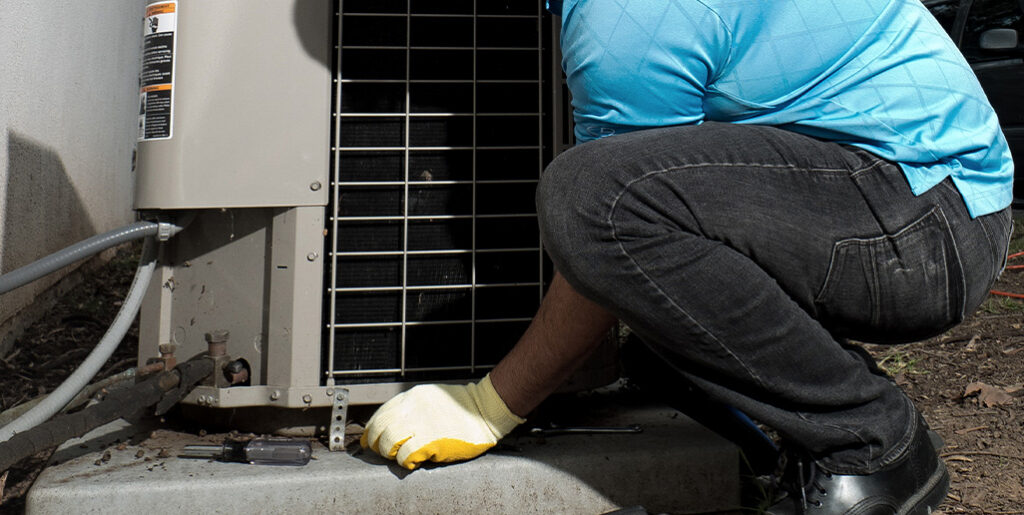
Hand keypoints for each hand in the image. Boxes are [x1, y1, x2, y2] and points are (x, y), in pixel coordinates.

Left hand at [360, 374, 524, 469]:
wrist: (485, 411)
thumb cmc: (462, 407)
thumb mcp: (430, 398)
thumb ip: (411, 407)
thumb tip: (392, 425)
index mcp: (411, 397)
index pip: (380, 413)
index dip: (371, 429)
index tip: (369, 440)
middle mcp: (413, 408)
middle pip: (379, 427)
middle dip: (376, 442)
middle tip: (382, 451)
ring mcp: (422, 423)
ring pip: (389, 441)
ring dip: (389, 452)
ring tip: (398, 456)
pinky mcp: (432, 440)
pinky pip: (406, 454)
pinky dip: (405, 461)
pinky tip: (413, 461)